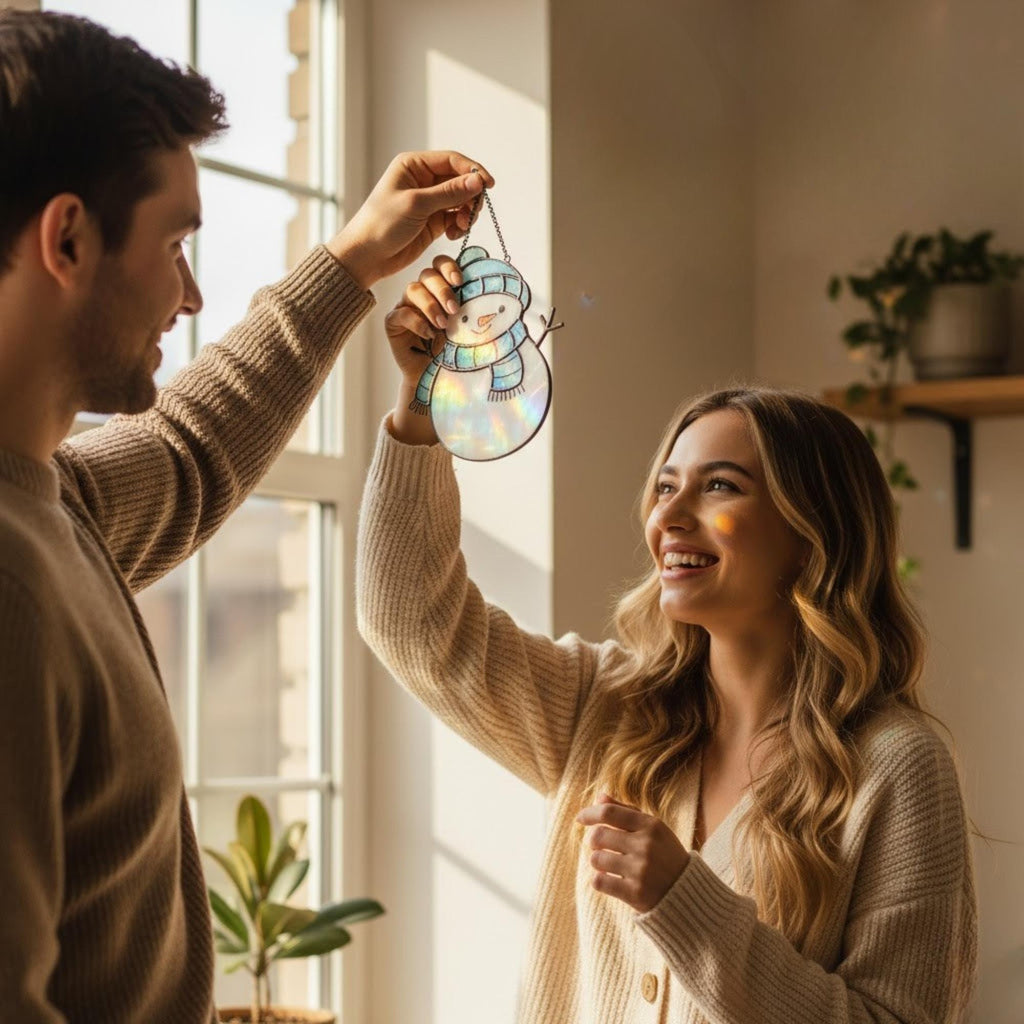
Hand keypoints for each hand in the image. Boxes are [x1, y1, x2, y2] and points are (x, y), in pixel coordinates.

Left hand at [328, 152, 493, 290]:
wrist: (367, 256)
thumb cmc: (382, 224)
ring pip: (461, 200)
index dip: (473, 171)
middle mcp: (422, 180)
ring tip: (461, 227)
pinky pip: (456, 218)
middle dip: (470, 196)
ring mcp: (429, 201)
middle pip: (460, 180)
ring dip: (467, 213)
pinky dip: (460, 226)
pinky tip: (453, 234)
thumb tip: (477, 181)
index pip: (451, 160)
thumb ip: (449, 193)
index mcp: (413, 165)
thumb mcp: (416, 204)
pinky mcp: (433, 221)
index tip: (488, 186)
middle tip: (472, 214)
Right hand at [383, 255, 463, 444]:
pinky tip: (429, 336)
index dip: (448, 266)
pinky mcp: (393, 323)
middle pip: (426, 275)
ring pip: (412, 290)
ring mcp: (406, 307)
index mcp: (439, 290)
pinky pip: (400, 313)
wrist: (436, 378)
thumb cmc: (453, 352)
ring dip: (430, 306)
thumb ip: (476, 311)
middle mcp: (421, 294)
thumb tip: (502, 299)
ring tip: (443, 326)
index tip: (460, 280)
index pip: (439, 265)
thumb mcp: (469, 329)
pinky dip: (416, 322)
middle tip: (455, 310)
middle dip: (442, 290)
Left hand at [576, 794, 689, 912]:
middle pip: (598, 836)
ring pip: (596, 859)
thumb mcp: (653, 829)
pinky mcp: (635, 894)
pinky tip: (609, 879)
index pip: (609, 813)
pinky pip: (599, 882)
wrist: (687, 894)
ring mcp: (641, 871)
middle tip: (600, 846)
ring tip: (608, 864)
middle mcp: (646, 846)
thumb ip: (626, 811)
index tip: (580, 818)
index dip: (590, 813)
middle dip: (594, 841)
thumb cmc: (665, 855)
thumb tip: (600, 797)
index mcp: (652, 826)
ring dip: (597, 861)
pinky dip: (600, 880)